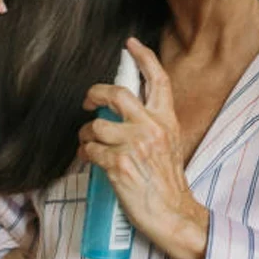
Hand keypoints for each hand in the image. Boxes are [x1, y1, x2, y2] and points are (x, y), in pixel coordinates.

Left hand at [78, 38, 208, 258]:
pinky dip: (85, 153)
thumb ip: (151, 123)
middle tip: (88, 101)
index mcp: (166, 120)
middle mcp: (152, 128)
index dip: (143, 57)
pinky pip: (90, 150)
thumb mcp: (168, 143)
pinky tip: (89, 158)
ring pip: (97, 125)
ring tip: (88, 143)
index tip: (130, 44)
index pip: (157, 80)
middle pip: (117, 93)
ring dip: (86, 134)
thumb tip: (124, 110)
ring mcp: (135, 146)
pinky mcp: (118, 165)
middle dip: (96, 93)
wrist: (173, 214)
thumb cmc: (167, 182)